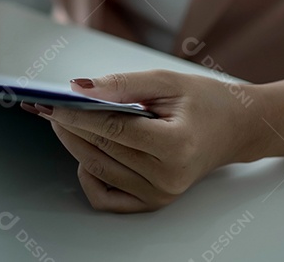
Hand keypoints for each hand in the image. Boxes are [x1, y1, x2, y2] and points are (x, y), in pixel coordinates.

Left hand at [23, 71, 260, 212]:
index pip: (113, 130)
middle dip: (68, 126)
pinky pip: (105, 197)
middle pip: (101, 150)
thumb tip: (78, 88)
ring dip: (73, 144)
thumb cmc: (204, 102)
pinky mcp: (153, 202)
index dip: (77, 116)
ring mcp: (160, 194)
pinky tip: (88, 150)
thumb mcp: (165, 81)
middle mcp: (168, 177)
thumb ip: (121, 84)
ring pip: (97, 170)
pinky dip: (89, 174)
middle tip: (48, 106)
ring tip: (62, 120)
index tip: (52, 102)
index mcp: (176, 146)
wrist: (235, 128)